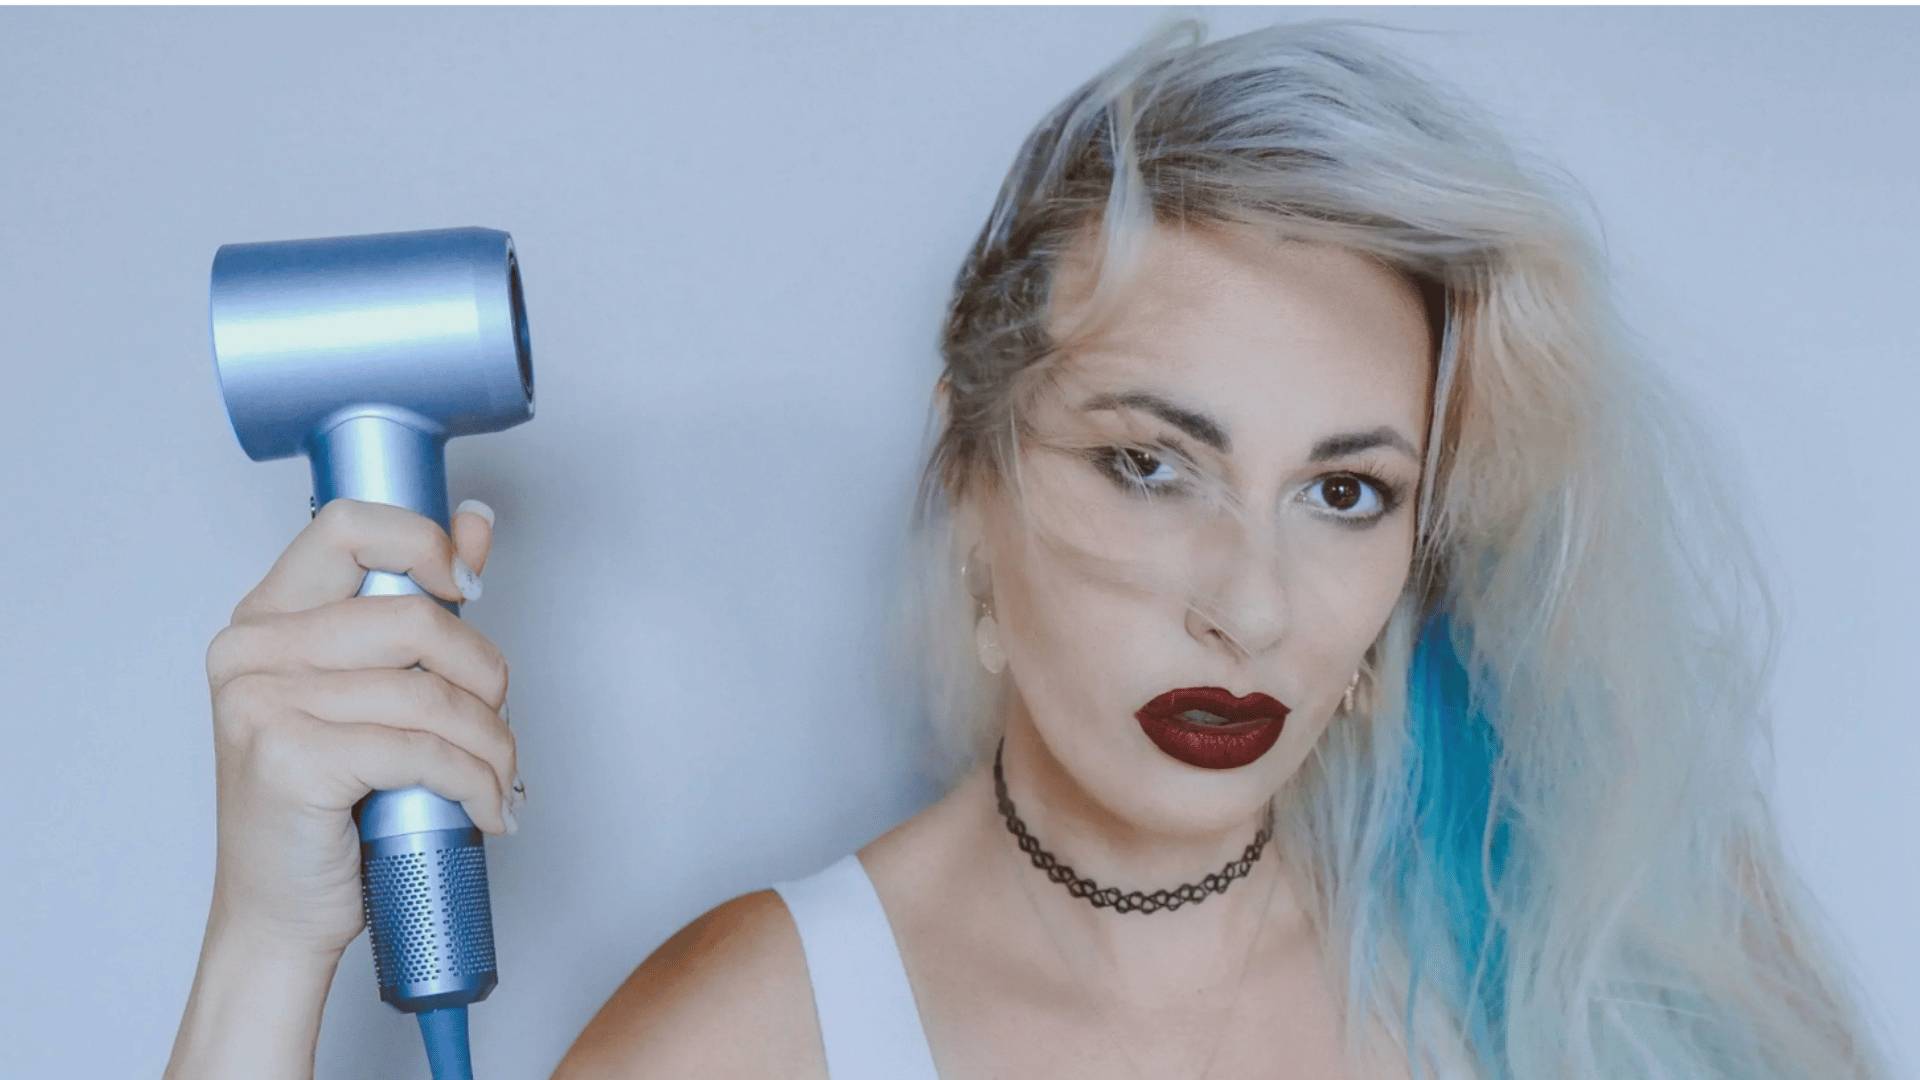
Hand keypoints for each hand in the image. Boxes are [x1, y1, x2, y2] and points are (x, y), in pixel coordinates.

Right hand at [200, 497, 514, 960]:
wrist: (278, 914)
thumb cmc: (328, 804)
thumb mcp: (374, 691)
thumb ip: (420, 600)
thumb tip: (475, 520)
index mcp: (265, 616)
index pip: (348, 524)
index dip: (424, 545)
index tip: (468, 590)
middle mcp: (251, 651)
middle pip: (414, 619)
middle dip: (484, 676)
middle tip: (498, 720)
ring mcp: (262, 704)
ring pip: (430, 695)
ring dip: (492, 744)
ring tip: (500, 778)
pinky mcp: (289, 761)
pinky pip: (423, 750)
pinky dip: (475, 783)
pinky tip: (488, 808)